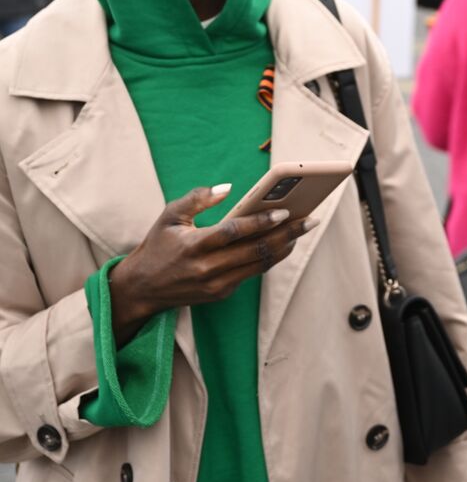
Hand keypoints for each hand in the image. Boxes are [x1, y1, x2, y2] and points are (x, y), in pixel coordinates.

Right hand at [107, 186, 317, 343]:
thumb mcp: (169, 215)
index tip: (285, 211)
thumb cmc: (158, 245)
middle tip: (311, 219)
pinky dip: (270, 258)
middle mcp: (207, 268)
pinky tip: (284, 243)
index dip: (262, 222)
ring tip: (303, 229)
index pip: (235, 232)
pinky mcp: (220, 293)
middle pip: (256, 250)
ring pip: (260, 264)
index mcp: (193, 245)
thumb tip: (228, 188)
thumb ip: (198, 197)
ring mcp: (216, 284)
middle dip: (288, 234)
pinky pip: (252, 273)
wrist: (141, 288)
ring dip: (285, 247)